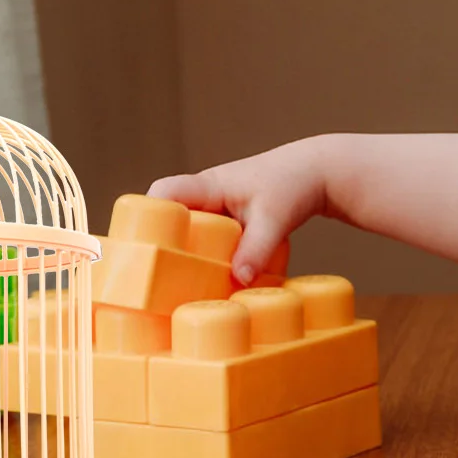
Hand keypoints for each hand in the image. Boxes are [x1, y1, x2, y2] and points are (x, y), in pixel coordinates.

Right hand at [150, 136, 334, 283]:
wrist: (317, 173)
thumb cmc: (294, 185)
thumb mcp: (275, 219)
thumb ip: (257, 249)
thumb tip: (238, 280)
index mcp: (210, 185)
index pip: (164, 192)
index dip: (147, 214)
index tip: (140, 243)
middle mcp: (207, 194)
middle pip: (168, 214)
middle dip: (158, 241)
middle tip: (153, 275)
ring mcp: (218, 206)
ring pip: (188, 227)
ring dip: (182, 250)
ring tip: (173, 285)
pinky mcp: (230, 218)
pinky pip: (206, 235)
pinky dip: (203, 253)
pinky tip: (206, 280)